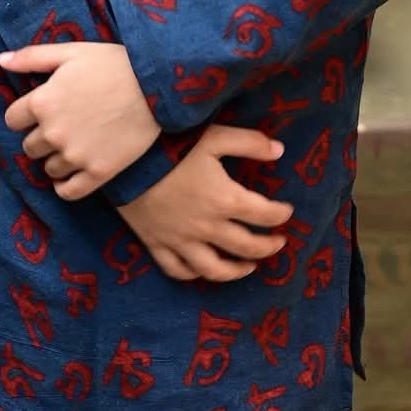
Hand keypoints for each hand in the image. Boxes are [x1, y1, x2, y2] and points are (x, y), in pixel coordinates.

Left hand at [1, 42, 158, 198]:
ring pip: (48, 168)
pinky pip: (69, 192)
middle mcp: (53, 132)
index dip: (25, 114)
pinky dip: (65, 187)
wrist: (157, 85)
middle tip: (62, 126)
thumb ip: (32, 57)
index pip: (12, 120)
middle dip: (40, 137)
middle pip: (29, 147)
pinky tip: (70, 178)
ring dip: (55, 159)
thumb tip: (0, 60)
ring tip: (73, 146)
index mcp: (42, 102)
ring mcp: (75, 155)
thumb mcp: (71, 52)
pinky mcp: (97, 172)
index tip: (41, 110)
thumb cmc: (114, 63)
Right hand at [122, 125, 294, 283]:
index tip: (287, 212)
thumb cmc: (171, 145)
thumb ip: (250, 143)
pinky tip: (203, 270)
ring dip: (236, 271)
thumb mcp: (215, 137)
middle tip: (278, 243)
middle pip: (246, 246)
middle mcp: (207, 227)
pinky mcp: (156, 244)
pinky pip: (178, 270)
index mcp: (225, 200)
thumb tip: (280, 151)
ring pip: (214, 269)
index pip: (264, 214)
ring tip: (249, 267)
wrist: (123, 159)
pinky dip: (193, 274)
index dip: (280, 214)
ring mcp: (180, 240)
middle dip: (267, 246)